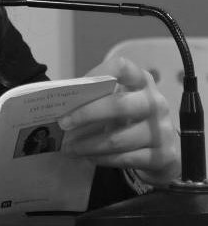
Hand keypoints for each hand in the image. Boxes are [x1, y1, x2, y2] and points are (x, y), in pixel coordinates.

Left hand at [58, 57, 180, 185]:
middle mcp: (156, 102)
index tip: (75, 86)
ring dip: (87, 145)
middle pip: (118, 105)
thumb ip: (97, 96)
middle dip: (85, 114)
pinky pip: (125, 159)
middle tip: (62, 123)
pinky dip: (101, 158)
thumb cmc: (130, 117)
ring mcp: (162, 130)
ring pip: (117, 139)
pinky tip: (88, 157)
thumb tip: (61, 104)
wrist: (164, 148)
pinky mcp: (164, 156)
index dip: (97, 74)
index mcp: (141, 81)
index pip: (122, 67)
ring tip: (68, 148)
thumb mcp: (118, 101)